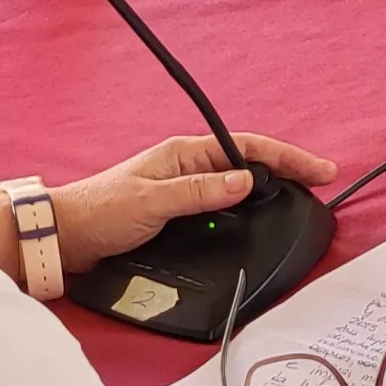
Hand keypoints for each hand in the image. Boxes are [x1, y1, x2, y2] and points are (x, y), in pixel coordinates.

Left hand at [52, 135, 338, 272]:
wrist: (64, 238)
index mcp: (184, 154)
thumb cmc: (100, 212)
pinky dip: (247, 207)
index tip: (318, 170)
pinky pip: (221, 205)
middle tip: (321, 183)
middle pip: (249, 163)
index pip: (247, 148)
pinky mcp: (177, 213)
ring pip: (237, 185)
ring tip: (300, 197)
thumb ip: (199, 193)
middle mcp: (187, 167)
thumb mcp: (152, 202)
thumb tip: (246, 182)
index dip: (286, 157)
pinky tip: (259, 218)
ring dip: (269, 188)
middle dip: (286, 169)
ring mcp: (183, 190)